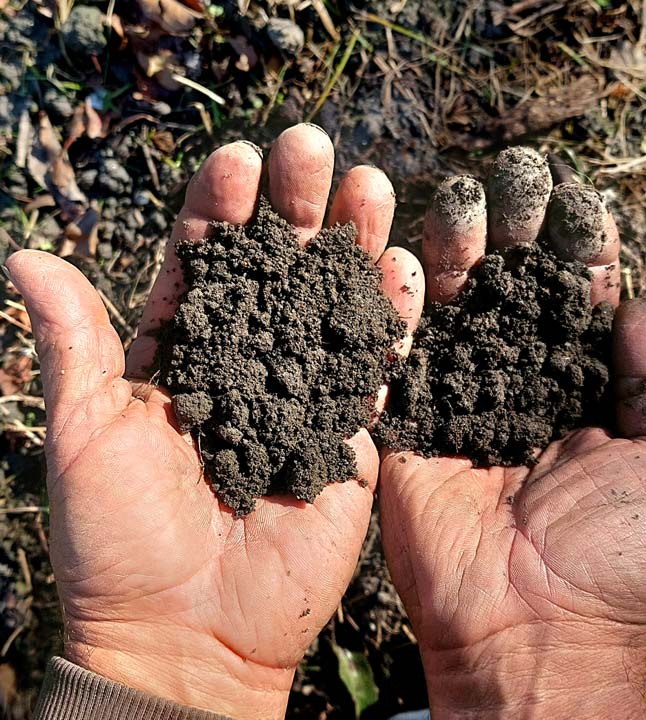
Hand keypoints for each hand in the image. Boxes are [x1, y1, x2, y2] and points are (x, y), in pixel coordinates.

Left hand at [6, 124, 422, 718]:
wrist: (190, 632)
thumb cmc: (120, 541)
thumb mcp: (84, 438)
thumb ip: (72, 347)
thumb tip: (23, 255)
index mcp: (182, 350)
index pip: (204, 258)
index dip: (220, 205)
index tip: (238, 156)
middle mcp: (249, 358)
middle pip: (278, 266)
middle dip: (295, 204)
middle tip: (313, 148)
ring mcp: (305, 391)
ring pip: (333, 303)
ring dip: (352, 245)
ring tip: (370, 187)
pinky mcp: (350, 432)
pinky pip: (375, 368)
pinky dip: (391, 321)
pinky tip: (404, 268)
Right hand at [379, 155, 645, 718]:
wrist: (532, 629)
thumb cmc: (617, 555)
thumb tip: (640, 302)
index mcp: (577, 390)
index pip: (574, 300)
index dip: (578, 248)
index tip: (578, 200)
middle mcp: (512, 384)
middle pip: (509, 290)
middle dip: (515, 232)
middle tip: (517, 179)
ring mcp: (452, 398)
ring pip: (450, 308)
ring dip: (456, 249)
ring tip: (464, 195)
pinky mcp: (403, 421)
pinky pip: (396, 353)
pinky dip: (397, 303)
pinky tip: (400, 248)